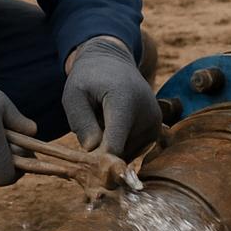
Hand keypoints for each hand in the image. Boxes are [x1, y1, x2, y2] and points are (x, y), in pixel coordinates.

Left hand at [63, 37, 160, 159]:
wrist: (113, 62)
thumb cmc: (88, 79)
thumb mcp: (74, 95)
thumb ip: (81, 121)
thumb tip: (93, 151)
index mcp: (125, 102)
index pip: (114, 145)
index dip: (99, 160)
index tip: (88, 167)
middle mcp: (147, 114)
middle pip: (119, 152)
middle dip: (100, 149)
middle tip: (90, 126)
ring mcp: (155, 124)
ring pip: (124, 155)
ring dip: (109, 146)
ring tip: (103, 121)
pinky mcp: (156, 131)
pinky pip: (131, 151)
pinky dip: (119, 145)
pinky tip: (113, 125)